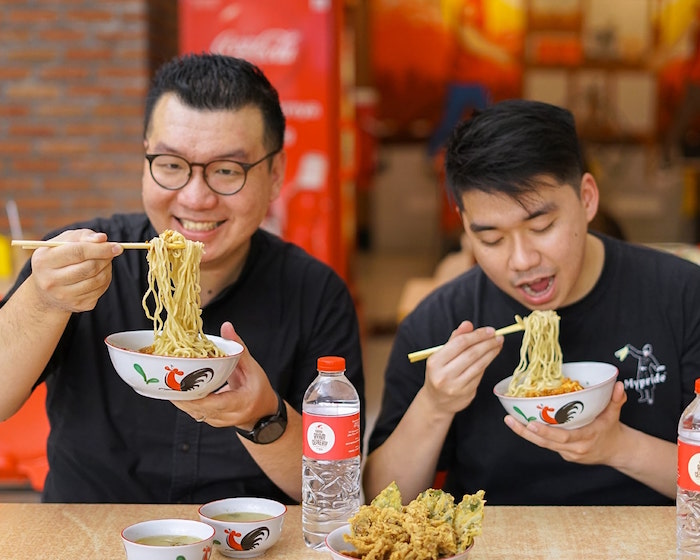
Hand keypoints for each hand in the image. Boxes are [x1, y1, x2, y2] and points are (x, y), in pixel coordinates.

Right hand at [28, 230, 122, 312]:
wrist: (46, 291)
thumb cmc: (57, 258)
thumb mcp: (64, 242)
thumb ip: (83, 236)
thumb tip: (102, 239)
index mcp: (43, 261)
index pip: (77, 252)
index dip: (100, 249)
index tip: (117, 246)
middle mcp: (50, 281)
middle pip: (90, 267)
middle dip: (105, 258)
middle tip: (111, 252)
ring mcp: (64, 296)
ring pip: (98, 279)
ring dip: (107, 268)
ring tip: (103, 261)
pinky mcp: (78, 305)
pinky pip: (100, 289)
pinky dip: (105, 279)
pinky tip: (98, 274)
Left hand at [172, 322, 278, 427]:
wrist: (263, 410)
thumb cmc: (258, 388)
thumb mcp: (252, 367)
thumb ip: (238, 348)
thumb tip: (226, 327)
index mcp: (242, 402)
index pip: (216, 403)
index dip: (197, 397)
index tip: (182, 386)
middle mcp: (229, 415)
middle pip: (200, 409)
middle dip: (182, 397)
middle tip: (168, 381)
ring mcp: (219, 421)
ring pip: (195, 413)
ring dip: (181, 400)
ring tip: (168, 385)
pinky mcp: (211, 421)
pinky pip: (195, 413)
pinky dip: (186, 403)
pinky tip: (177, 392)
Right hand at [421, 321, 503, 415]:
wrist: (436, 401)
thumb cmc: (439, 374)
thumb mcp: (440, 355)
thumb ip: (454, 339)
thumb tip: (468, 324)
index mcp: (435, 362)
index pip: (460, 343)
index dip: (477, 335)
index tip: (489, 330)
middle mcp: (444, 375)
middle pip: (471, 354)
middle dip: (487, 343)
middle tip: (497, 337)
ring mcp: (456, 386)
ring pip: (479, 365)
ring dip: (491, 353)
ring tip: (498, 345)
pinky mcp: (467, 394)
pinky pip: (480, 375)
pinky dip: (487, 363)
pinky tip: (491, 356)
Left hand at [503, 381, 627, 464]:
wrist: (616, 451)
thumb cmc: (611, 430)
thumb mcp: (615, 414)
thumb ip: (616, 399)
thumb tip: (618, 385)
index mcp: (586, 438)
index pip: (564, 437)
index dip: (547, 432)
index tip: (531, 424)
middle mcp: (575, 448)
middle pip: (547, 443)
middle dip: (527, 433)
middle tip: (511, 420)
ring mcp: (568, 453)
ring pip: (543, 445)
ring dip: (524, 434)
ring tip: (509, 420)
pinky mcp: (563, 454)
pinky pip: (546, 444)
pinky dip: (534, 435)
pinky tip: (520, 423)